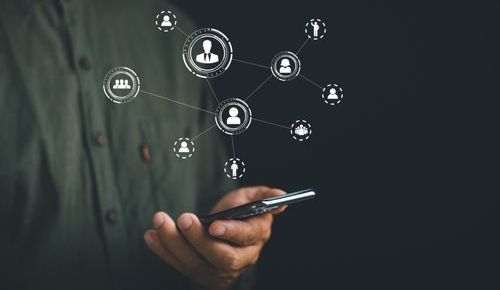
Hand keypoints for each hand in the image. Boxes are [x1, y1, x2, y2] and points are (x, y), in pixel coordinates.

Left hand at [144, 186, 285, 289]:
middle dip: (199, 240)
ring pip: (197, 263)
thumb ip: (263, 195)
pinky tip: (151, 235)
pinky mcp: (200, 274)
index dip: (231, 232)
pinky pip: (179, 266)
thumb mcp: (251, 198)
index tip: (213, 224)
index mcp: (255, 237)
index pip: (246, 237)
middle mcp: (240, 258)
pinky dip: (163, 251)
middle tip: (183, 219)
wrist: (225, 232)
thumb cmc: (239, 212)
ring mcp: (218, 270)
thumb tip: (280, 196)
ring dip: (175, 244)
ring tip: (160, 221)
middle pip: (221, 257)